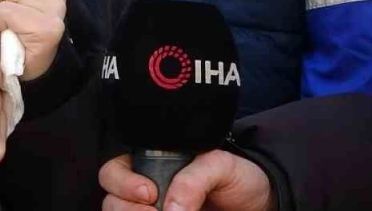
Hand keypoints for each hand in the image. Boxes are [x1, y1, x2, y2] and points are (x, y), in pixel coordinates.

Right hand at [99, 152, 274, 210]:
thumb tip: (172, 207)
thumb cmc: (239, 179)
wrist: (260, 206)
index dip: (122, 182)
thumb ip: (194, 179)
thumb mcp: (221, 166)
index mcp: (150, 165)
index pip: (114, 170)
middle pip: (111, 200)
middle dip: (125, 208)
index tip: (149, 193)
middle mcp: (144, 192)